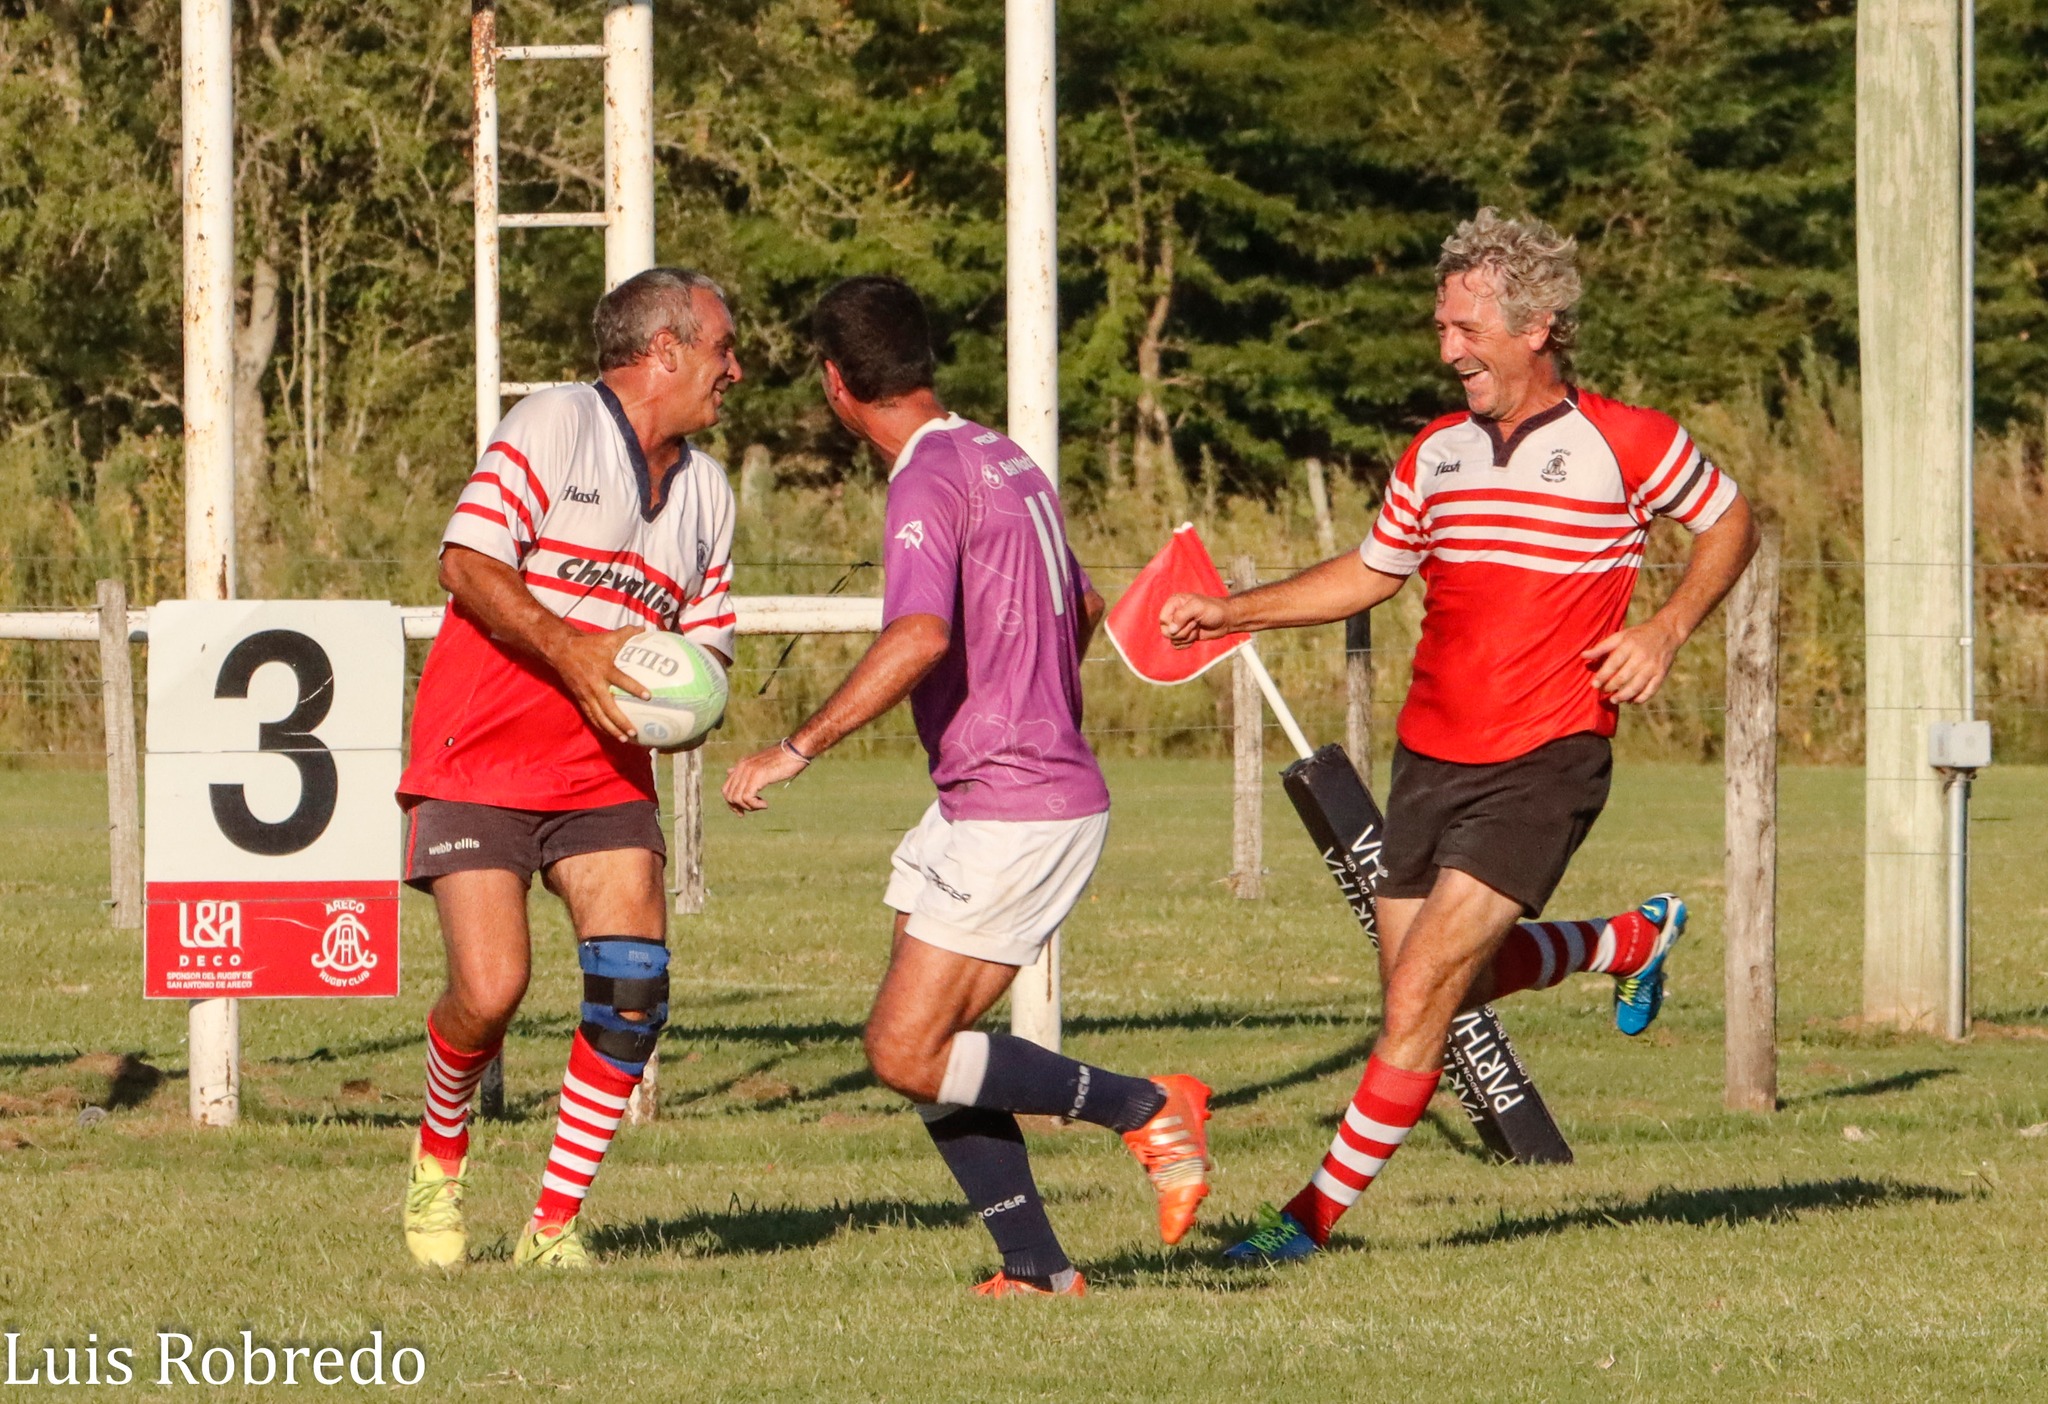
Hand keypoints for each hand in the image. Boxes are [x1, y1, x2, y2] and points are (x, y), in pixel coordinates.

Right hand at [547, 625, 647, 742]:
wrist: (561, 650)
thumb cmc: (589, 644)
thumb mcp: (609, 637)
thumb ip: (628, 634)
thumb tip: (646, 629)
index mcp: (604, 669)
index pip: (622, 680)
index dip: (634, 688)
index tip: (648, 696)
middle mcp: (595, 685)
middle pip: (609, 708)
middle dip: (621, 721)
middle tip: (634, 732)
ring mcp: (586, 694)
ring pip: (599, 716)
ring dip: (612, 729)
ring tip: (625, 739)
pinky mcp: (580, 699)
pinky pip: (591, 716)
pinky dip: (601, 727)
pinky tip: (611, 735)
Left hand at [723, 743, 807, 813]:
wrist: (796, 751)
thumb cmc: (783, 759)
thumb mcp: (761, 764)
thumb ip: (745, 769)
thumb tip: (730, 772)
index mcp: (741, 765)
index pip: (726, 788)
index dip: (732, 803)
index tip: (742, 812)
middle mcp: (742, 767)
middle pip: (729, 795)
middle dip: (738, 807)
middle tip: (753, 809)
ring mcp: (749, 771)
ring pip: (737, 798)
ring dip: (749, 806)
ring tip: (761, 805)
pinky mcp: (758, 776)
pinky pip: (747, 797)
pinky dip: (755, 805)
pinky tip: (765, 804)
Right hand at [1159, 592, 1232, 647]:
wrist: (1226, 619)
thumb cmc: (1213, 609)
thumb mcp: (1197, 607)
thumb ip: (1181, 616)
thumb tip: (1171, 630)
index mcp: (1174, 603)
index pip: (1163, 619)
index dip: (1173, 624)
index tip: (1188, 621)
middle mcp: (1174, 614)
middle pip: (1166, 631)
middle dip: (1182, 631)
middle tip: (1195, 624)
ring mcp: (1178, 626)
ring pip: (1172, 639)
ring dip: (1187, 637)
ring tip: (1197, 627)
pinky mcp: (1184, 635)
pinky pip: (1177, 645)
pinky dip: (1187, 643)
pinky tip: (1196, 635)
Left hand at [1582, 619, 1682, 703]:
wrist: (1666, 632)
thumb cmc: (1638, 635)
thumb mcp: (1620, 636)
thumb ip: (1601, 647)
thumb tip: (1583, 656)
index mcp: (1629, 646)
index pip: (1613, 664)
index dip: (1602, 676)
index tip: (1594, 684)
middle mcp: (1641, 657)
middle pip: (1623, 677)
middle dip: (1610, 687)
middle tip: (1603, 691)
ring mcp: (1652, 667)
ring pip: (1636, 687)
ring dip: (1623, 696)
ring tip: (1614, 699)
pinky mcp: (1661, 674)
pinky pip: (1650, 690)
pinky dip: (1641, 698)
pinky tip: (1631, 701)